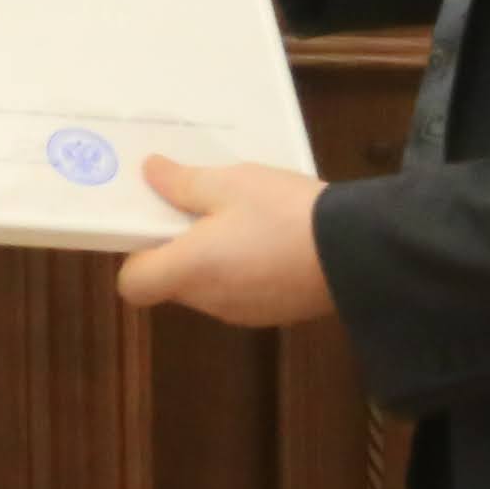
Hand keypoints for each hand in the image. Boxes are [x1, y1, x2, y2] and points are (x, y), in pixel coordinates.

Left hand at [119, 156, 333, 325]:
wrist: (357, 250)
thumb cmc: (285, 213)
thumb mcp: (231, 182)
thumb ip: (184, 182)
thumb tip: (150, 173)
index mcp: (189, 270)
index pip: (133, 285)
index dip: (137, 257)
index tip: (155, 225)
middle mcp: (209, 301)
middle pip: (172, 283)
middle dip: (179, 250)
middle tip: (202, 210)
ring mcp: (242, 313)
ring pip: (207, 288)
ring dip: (213, 261)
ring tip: (243, 221)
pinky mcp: (273, 315)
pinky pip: (241, 293)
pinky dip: (244, 272)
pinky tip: (272, 241)